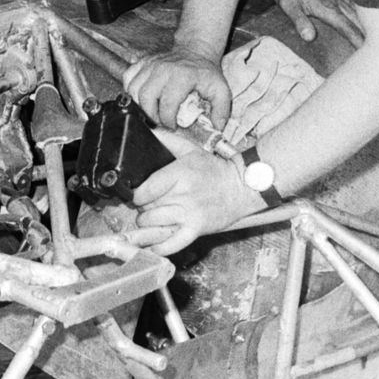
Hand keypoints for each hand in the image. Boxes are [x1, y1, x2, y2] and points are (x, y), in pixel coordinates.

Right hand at [124, 43, 229, 129]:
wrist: (195, 50)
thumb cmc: (205, 72)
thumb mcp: (221, 90)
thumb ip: (221, 111)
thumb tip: (216, 128)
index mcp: (182, 76)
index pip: (167, 104)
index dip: (168, 121)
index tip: (174, 126)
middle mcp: (163, 69)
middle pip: (146, 98)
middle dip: (152, 116)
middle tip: (161, 121)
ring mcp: (150, 64)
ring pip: (133, 89)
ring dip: (140, 105)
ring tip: (152, 111)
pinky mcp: (142, 62)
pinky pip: (128, 78)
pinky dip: (130, 91)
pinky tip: (142, 98)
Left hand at [124, 129, 259, 255]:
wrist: (241, 188)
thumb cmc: (213, 169)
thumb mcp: (190, 148)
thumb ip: (166, 139)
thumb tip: (146, 132)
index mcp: (180, 174)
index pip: (145, 191)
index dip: (137, 194)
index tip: (139, 194)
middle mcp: (184, 195)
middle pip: (148, 208)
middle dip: (143, 208)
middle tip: (148, 205)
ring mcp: (190, 215)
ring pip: (155, 225)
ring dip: (148, 224)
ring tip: (152, 219)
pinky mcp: (197, 230)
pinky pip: (172, 243)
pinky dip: (159, 247)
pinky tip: (151, 245)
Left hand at [272, 0, 362, 45]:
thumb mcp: (288, 4)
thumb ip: (299, 20)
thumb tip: (309, 37)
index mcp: (328, 9)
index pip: (348, 29)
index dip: (359, 41)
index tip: (371, 53)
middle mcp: (338, 3)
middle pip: (359, 22)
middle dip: (372, 36)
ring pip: (360, 13)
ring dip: (371, 25)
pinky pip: (356, 4)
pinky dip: (365, 14)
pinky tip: (371, 19)